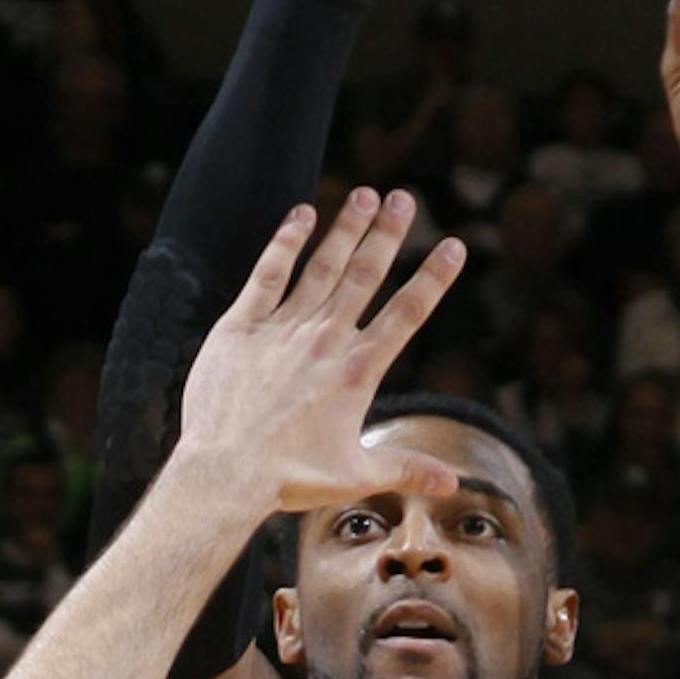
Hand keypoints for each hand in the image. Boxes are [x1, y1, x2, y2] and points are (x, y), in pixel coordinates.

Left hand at [177, 182, 467, 522]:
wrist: (226, 472)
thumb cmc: (290, 478)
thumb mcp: (356, 476)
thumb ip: (406, 469)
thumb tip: (453, 483)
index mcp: (358, 371)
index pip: (406, 313)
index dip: (433, 277)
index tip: (453, 246)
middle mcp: (326, 339)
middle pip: (365, 275)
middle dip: (388, 234)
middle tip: (405, 198)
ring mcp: (283, 327)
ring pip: (322, 266)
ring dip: (346, 228)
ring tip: (365, 195)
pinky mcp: (242, 325)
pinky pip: (268, 273)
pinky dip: (286, 241)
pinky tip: (302, 215)